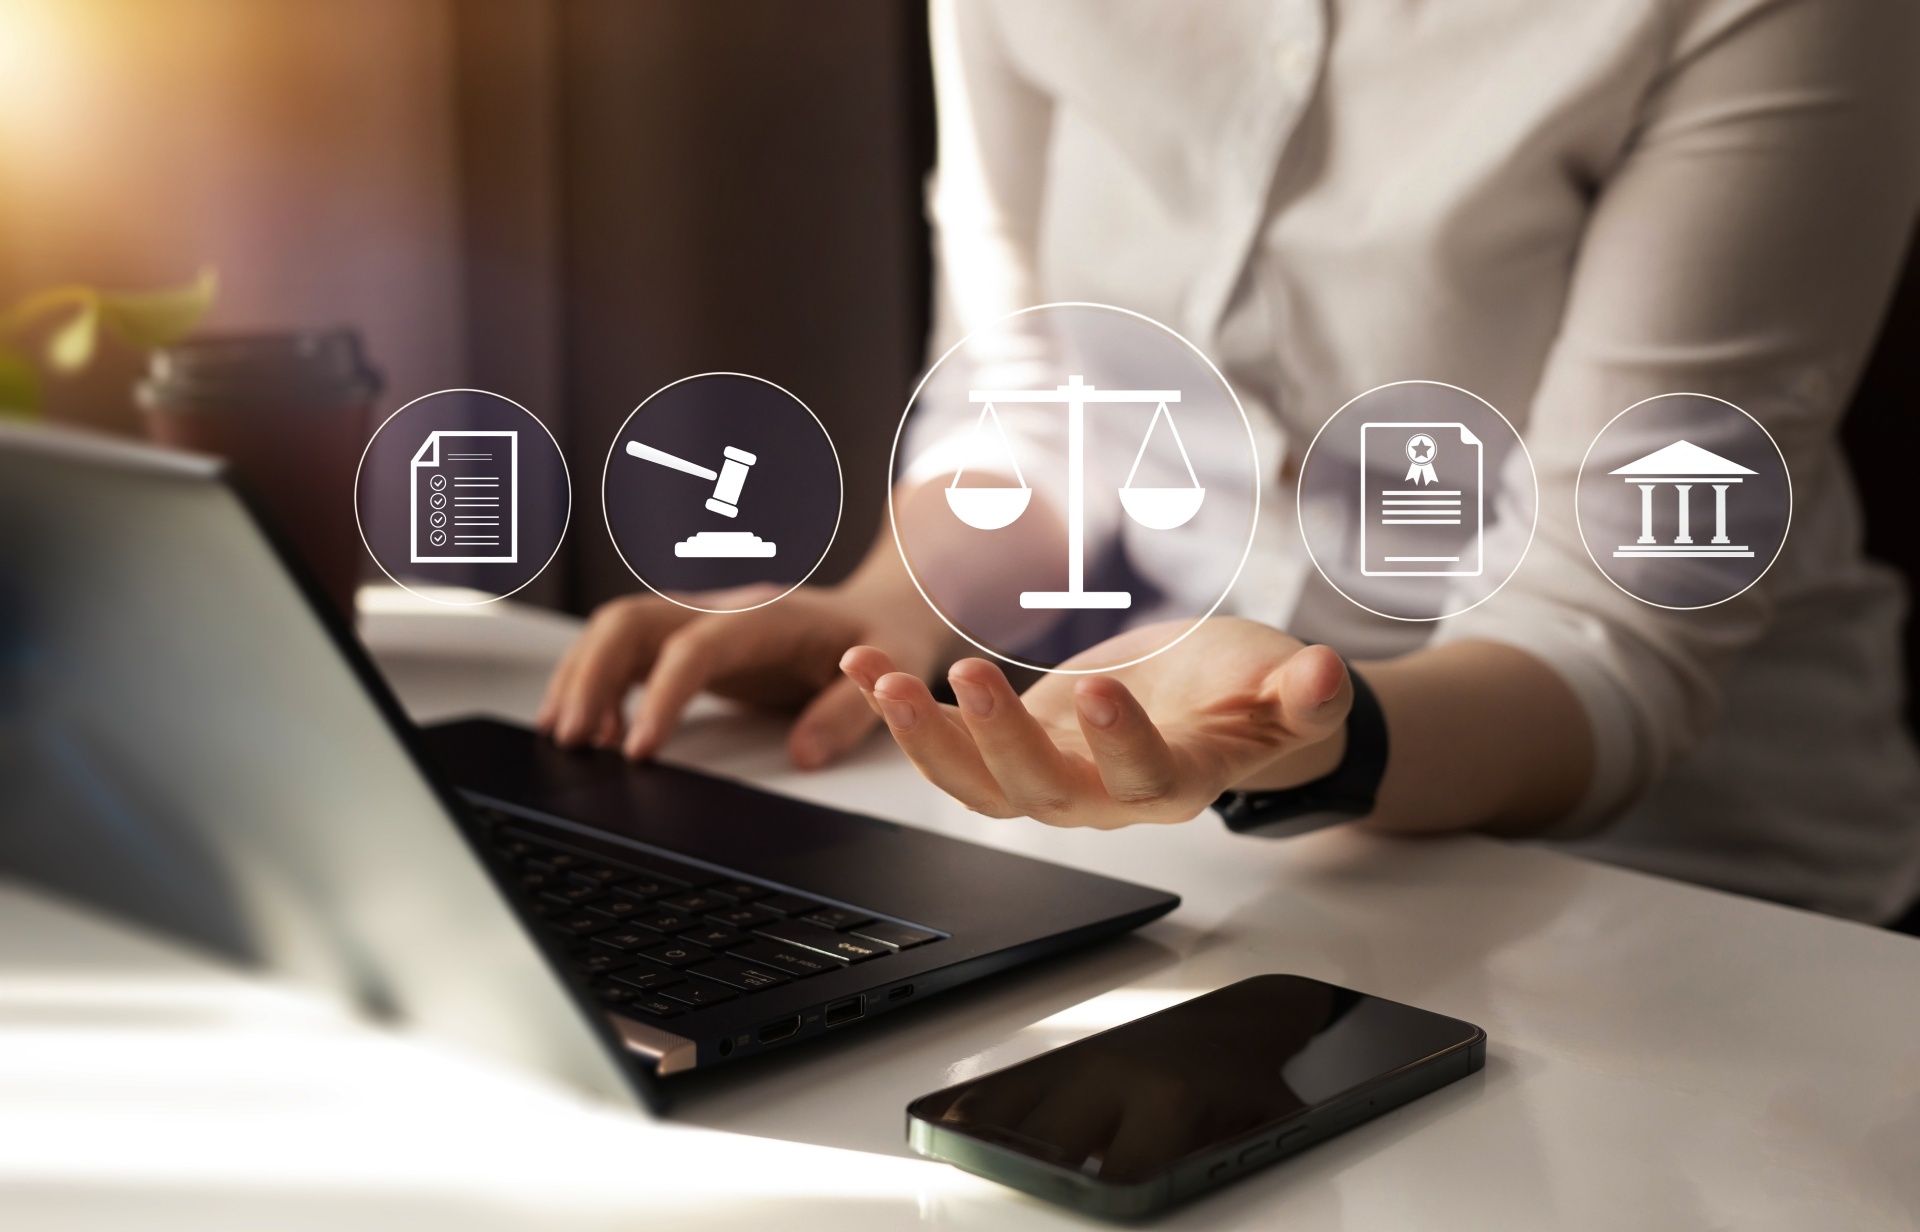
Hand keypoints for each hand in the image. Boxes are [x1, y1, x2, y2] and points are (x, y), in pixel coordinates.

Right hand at [538, 581, 949, 767]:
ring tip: (567, 739)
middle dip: (592, 676)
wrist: (884, 609)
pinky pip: (629, 652)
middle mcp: (725, 609)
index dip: (662, 694)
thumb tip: (803, 755)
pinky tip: (597, 732)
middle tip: (571, 740)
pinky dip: (601, 686)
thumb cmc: (884, 639)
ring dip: (583, 678)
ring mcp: (703, 620)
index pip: (697, 646)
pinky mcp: (691, 640)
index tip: (640, 750)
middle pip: (634, 622)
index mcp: (769, 616)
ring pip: (619, 631)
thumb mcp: (889, 673)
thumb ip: (847, 711)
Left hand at [840, 618, 1351, 827]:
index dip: (1122, 746)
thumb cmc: (1249, 693)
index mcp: (1177, 782)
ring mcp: (1052, 778)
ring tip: (884, 683)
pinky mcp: (1013, 751)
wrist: (1210, 701)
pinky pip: (949, 749)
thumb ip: (1304, 693)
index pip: (1146, 779)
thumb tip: (1326, 675)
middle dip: (1001, 742)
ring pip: (979, 788)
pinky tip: (862, 669)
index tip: (1103, 692)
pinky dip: (903, 714)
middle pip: (1043, 794)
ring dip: (927, 740)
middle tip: (973, 678)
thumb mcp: (1287, 682)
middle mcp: (1105, 796)